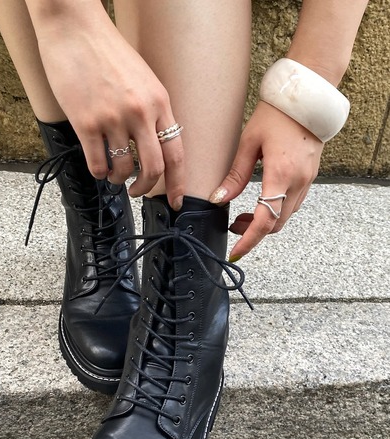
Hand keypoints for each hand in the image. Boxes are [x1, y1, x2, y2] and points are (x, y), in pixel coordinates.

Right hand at [32, 1, 184, 208]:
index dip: (179, 183)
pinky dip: (99, 173)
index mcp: (159, 101)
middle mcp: (140, 112)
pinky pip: (98, 164)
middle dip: (147, 189)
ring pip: (124, 169)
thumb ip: (151, 111)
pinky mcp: (86, 123)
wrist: (74, 27)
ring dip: (119, 179)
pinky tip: (98, 166)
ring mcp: (113, 118)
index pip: (177, 152)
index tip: (177, 201)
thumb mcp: (142, 78)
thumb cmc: (105, 51)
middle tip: (138, 192)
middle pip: (154, 168)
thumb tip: (153, 145)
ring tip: (113, 174)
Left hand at [210, 101, 322, 260]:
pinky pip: (292, 204)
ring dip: (264, 222)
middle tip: (233, 227)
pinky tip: (261, 203)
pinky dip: (275, 211)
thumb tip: (218, 198)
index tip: (236, 252)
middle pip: (276, 224)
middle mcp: (298, 182)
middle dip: (253, 233)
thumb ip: (235, 175)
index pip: (264, 220)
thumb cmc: (276, 114)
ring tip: (242, 216)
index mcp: (281, 174)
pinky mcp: (310, 177)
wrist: (307, 97)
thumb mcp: (248, 143)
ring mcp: (307, 180)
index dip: (249, 240)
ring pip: (285, 216)